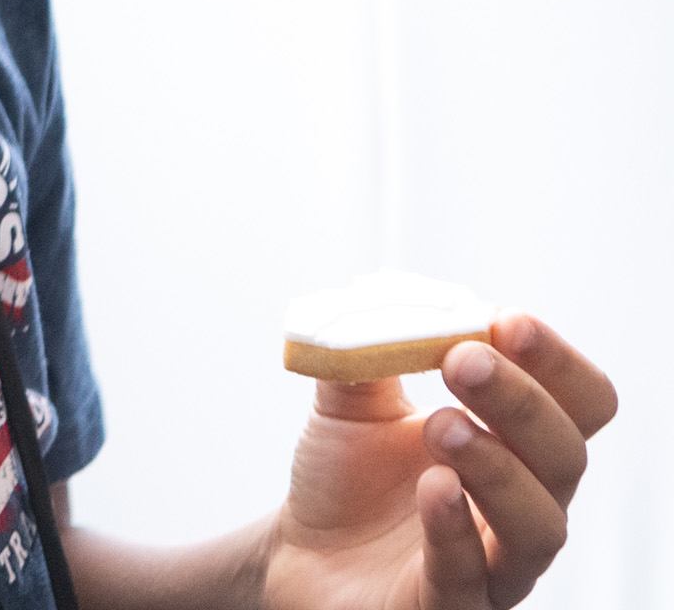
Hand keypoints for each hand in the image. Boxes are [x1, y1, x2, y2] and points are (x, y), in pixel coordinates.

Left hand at [263, 316, 617, 609]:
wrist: (299, 549)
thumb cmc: (348, 474)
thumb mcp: (351, 400)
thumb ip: (367, 350)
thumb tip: (381, 299)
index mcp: (518, 444)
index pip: (578, 402)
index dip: (556, 361)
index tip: (505, 320)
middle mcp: (525, 503)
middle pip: (565, 456)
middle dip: (521, 402)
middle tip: (464, 360)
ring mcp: (495, 563)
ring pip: (537, 525)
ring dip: (497, 466)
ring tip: (442, 423)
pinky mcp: (449, 605)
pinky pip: (470, 579)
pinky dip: (454, 531)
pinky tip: (432, 488)